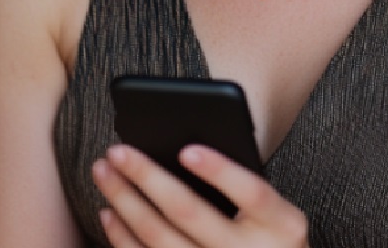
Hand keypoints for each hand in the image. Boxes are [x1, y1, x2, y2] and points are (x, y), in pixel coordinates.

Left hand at [92, 144, 308, 247]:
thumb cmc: (270, 235)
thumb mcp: (275, 213)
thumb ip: (244, 187)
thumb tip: (181, 149)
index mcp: (283, 225)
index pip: (252, 193)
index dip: (220, 172)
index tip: (186, 150)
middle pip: (191, 213)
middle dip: (148, 177)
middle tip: (117, 149)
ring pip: (161, 240)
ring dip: (126, 203)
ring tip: (104, 171)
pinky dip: (124, 238)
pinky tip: (109, 213)